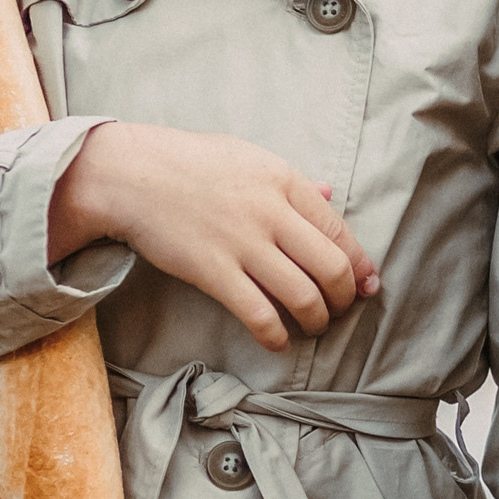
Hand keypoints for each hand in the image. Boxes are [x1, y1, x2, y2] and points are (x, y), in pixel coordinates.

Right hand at [48, 122, 378, 350]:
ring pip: (303, 295)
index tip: (368, 285)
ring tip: (313, 327)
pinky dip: (277, 334)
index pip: (339, 231)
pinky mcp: (213, 272)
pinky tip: (279, 340)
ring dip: (317, 320)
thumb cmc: (189, 163)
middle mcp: (271, 212)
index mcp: (284, 181)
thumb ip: (291, 180)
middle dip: (345, 298)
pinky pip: (259, 314)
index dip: (360, 265)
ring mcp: (243, 244)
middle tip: (341, 311)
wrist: (131, 175)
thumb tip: (328, 193)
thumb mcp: (248, 157)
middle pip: (331, 267)